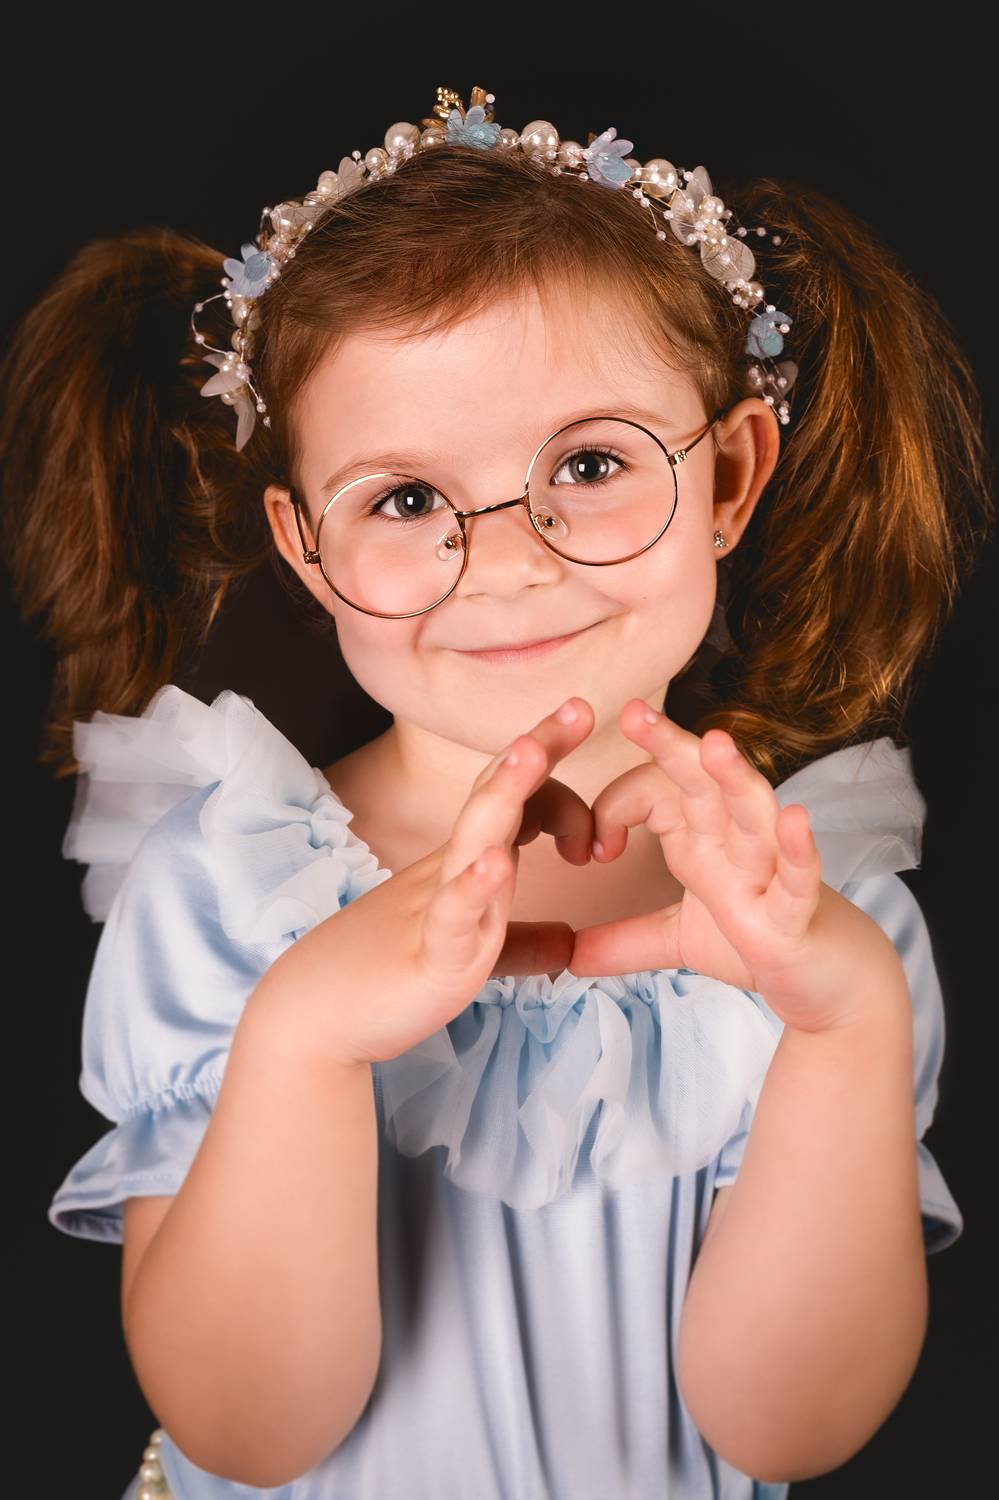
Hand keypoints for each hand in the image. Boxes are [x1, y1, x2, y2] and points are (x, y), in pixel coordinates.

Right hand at [282, 698, 598, 1067]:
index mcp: (465, 866)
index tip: (584, 725)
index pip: (513, 800)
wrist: (315, 1016)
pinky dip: (474, 887)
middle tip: (581, 707)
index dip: (550, 767)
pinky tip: (497, 862)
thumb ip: (521, 944)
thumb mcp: (469, 954)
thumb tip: (569, 942)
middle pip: (496, 796)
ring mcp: (438, 907)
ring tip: (531, 752)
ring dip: (504, 793)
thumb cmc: (387, 978)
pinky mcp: (429, 955)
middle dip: (537, 750)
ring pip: (474, 838)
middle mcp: (452, 873)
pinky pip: (453, 914)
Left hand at [570, 700, 901, 1033]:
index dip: (614, 808)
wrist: (829, 983)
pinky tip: (794, 820)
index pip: (655, 792)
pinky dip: (797, 850)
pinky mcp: (798, 914)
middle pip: (702, 781)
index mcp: (702, 838)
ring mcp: (770, 874)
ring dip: (735, 778)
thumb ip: (624, 941)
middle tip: (635, 712)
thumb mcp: (678, 941)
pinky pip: (799, 875)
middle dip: (670, 745)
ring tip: (716, 744)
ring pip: (754, 812)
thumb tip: (569, 956)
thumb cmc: (759, 942)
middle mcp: (735, 843)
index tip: (592, 849)